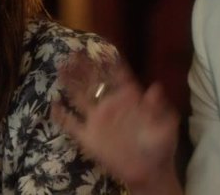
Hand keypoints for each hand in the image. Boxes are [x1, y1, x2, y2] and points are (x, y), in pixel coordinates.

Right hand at [52, 54, 181, 192]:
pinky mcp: (89, 138)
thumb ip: (159, 108)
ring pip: (80, 97)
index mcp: (129, 99)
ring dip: (71, 83)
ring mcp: (98, 121)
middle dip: (85, 66)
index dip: (110, 63)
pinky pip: (72, 125)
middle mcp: (111, 105)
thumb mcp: (165, 126)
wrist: (149, 171)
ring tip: (61, 67)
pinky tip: (54, 105)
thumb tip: (156, 87)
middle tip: (74, 51)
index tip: (100, 49)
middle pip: (95, 82)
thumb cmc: (160, 146)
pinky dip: (62, 116)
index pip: (118, 76)